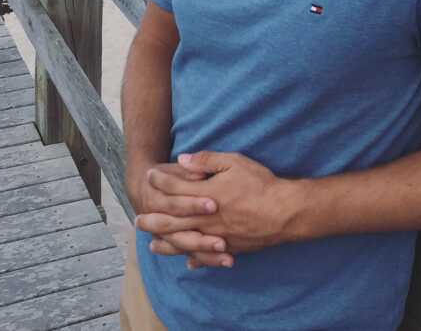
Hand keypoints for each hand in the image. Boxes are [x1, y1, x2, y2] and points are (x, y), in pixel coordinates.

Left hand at [137, 151, 296, 263]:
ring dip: (166, 243)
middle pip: (172, 219)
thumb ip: (207, 160)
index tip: (150, 176)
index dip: (161, 180)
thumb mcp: (234, 162)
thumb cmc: (260, 183)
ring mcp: (216, 236)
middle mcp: (206, 218)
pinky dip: (194, 259)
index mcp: (205, 194)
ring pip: (185, 242)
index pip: (175, 187)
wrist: (284, 212)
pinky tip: (187, 261)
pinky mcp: (229, 248)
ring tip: (152, 245)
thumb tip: (184, 159)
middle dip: (153, 219)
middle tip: (137, 220)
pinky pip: (206, 257)